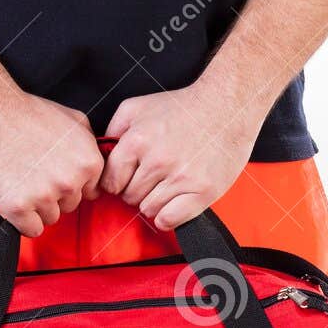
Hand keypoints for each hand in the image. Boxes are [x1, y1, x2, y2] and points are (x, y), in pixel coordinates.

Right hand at [0, 88, 103, 237]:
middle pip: (69, 206)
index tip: (53, 171)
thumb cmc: (28, 113)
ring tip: (21, 178)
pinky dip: (22, 218)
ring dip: (36, 206)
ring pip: (49, 218)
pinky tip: (14, 194)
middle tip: (33, 170)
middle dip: (53, 194)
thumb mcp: (74, 119)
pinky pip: (31, 229)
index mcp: (88, 162)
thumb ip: (90, 145)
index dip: (70, 183)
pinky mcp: (17, 206)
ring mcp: (43, 195)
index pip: (89, 193)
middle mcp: (70, 181)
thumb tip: (96, 167)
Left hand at [99, 81, 258, 230]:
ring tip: (166, 185)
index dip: (117, 181)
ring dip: (153, 202)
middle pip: (129, 197)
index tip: (127, 178)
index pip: (110, 181)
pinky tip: (174, 201)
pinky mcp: (202, 192)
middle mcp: (157, 161)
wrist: (225, 107)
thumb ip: (114, 129)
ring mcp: (180, 178)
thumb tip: (102, 153)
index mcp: (137, 140)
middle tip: (152, 178)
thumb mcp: (137, 107)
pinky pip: (169, 220)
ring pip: (148, 210)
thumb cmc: (182, 107)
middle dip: (136, 190)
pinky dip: (168, 216)